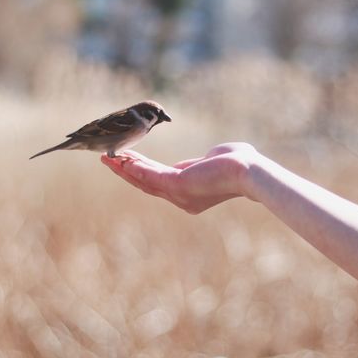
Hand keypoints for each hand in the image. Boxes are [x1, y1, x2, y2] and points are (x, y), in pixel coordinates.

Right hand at [100, 142, 261, 213]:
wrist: (250, 171)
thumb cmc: (239, 162)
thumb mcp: (212, 161)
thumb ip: (198, 163)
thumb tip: (195, 161)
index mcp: (188, 194)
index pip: (159, 182)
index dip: (140, 171)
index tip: (126, 160)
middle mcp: (181, 199)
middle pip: (146, 184)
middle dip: (126, 171)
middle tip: (107, 159)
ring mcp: (179, 194)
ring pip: (145, 181)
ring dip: (125, 169)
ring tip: (108, 158)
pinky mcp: (179, 184)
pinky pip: (152, 174)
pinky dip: (136, 167)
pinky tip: (122, 159)